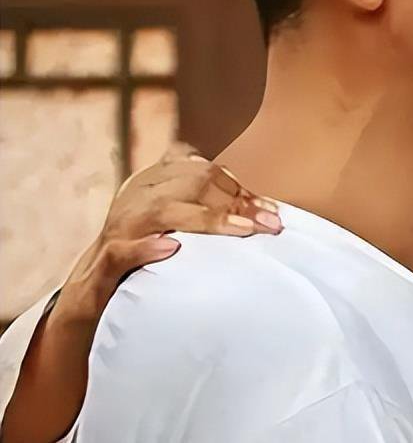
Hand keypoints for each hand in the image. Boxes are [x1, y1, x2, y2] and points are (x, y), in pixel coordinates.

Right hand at [52, 142, 280, 327]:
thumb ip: (213, 207)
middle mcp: (137, 194)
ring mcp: (121, 225)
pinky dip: (149, 247)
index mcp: (155, 180)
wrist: (95, 286)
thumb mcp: (181, 221)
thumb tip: (268, 210)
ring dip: (207, 220)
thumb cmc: (151, 248)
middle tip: (268, 225)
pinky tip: (173, 248)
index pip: (203, 171)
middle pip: (191, 183)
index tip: (272, 212)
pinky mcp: (108, 258)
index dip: (240, 189)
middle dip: (234, 202)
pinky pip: (124, 249)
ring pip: (164, 209)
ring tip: (242, 230)